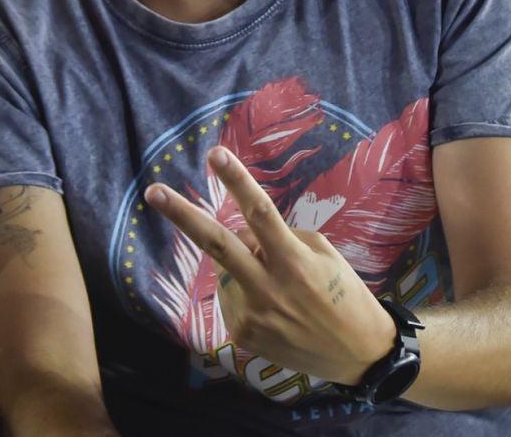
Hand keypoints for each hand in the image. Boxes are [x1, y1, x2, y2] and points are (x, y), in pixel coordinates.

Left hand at [145, 146, 396, 386]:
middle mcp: (267, 287)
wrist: (357, 355)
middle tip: (154, 191)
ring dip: (243, 267)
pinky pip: (232, 298)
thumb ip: (283, 240)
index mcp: (293, 261)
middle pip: (217, 243)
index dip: (237, 180)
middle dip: (183, 215)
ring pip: (227, 271)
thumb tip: (246, 237)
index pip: (260, 212)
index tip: (215, 153)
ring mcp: (251, 314)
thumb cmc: (345, 296)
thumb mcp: (325, 256)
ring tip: (281, 289)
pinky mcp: (242, 335)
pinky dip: (246, 293)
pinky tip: (275, 310)